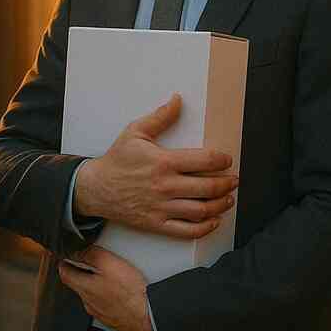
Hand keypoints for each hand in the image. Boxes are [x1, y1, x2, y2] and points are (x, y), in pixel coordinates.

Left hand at [58, 246, 154, 330]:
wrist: (146, 316)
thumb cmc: (129, 292)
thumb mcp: (108, 263)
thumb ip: (91, 254)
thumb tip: (79, 251)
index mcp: (84, 287)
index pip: (64, 274)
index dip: (64, 263)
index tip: (66, 257)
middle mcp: (88, 302)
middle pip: (78, 284)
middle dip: (81, 273)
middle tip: (89, 263)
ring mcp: (100, 312)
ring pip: (91, 295)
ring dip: (95, 285)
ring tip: (108, 276)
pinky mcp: (112, 318)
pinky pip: (104, 304)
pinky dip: (107, 296)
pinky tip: (119, 292)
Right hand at [74, 94, 238, 238]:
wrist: (95, 188)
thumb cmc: (117, 160)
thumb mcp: (136, 132)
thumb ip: (160, 116)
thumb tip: (178, 100)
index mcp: (164, 162)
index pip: (204, 160)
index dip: (222, 160)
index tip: (227, 160)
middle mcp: (166, 186)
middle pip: (207, 187)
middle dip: (227, 184)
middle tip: (234, 180)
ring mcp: (162, 207)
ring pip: (200, 210)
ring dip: (220, 205)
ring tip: (229, 199)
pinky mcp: (156, 223)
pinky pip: (186, 231)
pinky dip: (204, 228)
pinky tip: (212, 221)